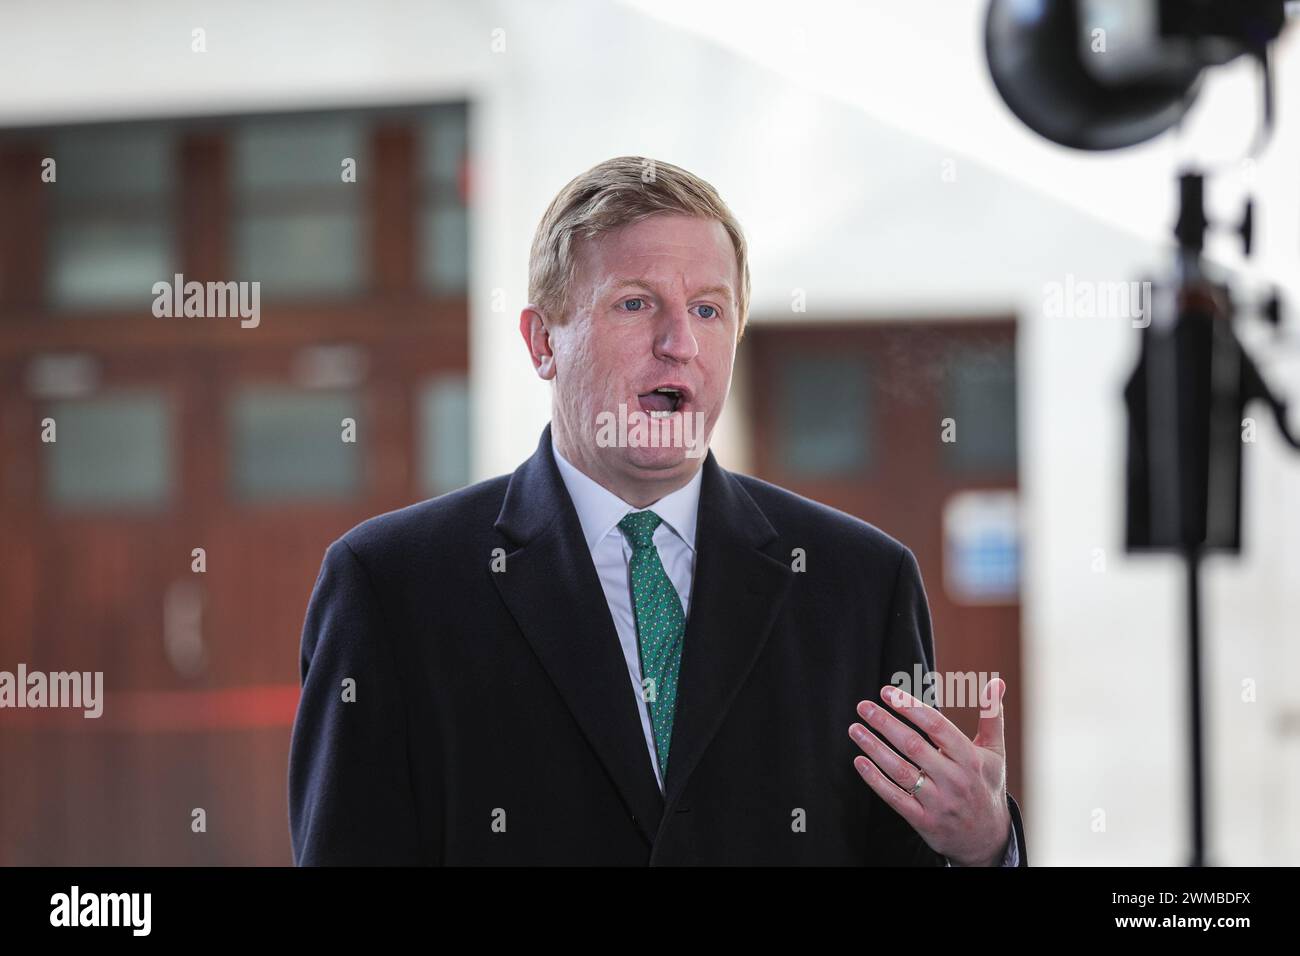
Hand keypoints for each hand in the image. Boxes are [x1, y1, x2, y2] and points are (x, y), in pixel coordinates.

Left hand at [848, 677, 1011, 866]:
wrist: (988, 839)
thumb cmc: (986, 785)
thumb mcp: (995, 752)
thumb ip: (992, 716)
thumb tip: (997, 681)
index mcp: (970, 758)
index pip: (936, 727)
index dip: (910, 707)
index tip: (886, 692)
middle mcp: (954, 779)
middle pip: (913, 745)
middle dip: (885, 723)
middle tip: (863, 707)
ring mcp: (938, 802)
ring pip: (901, 771)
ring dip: (874, 748)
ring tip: (855, 729)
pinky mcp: (924, 821)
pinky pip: (895, 798)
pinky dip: (875, 779)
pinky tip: (859, 761)